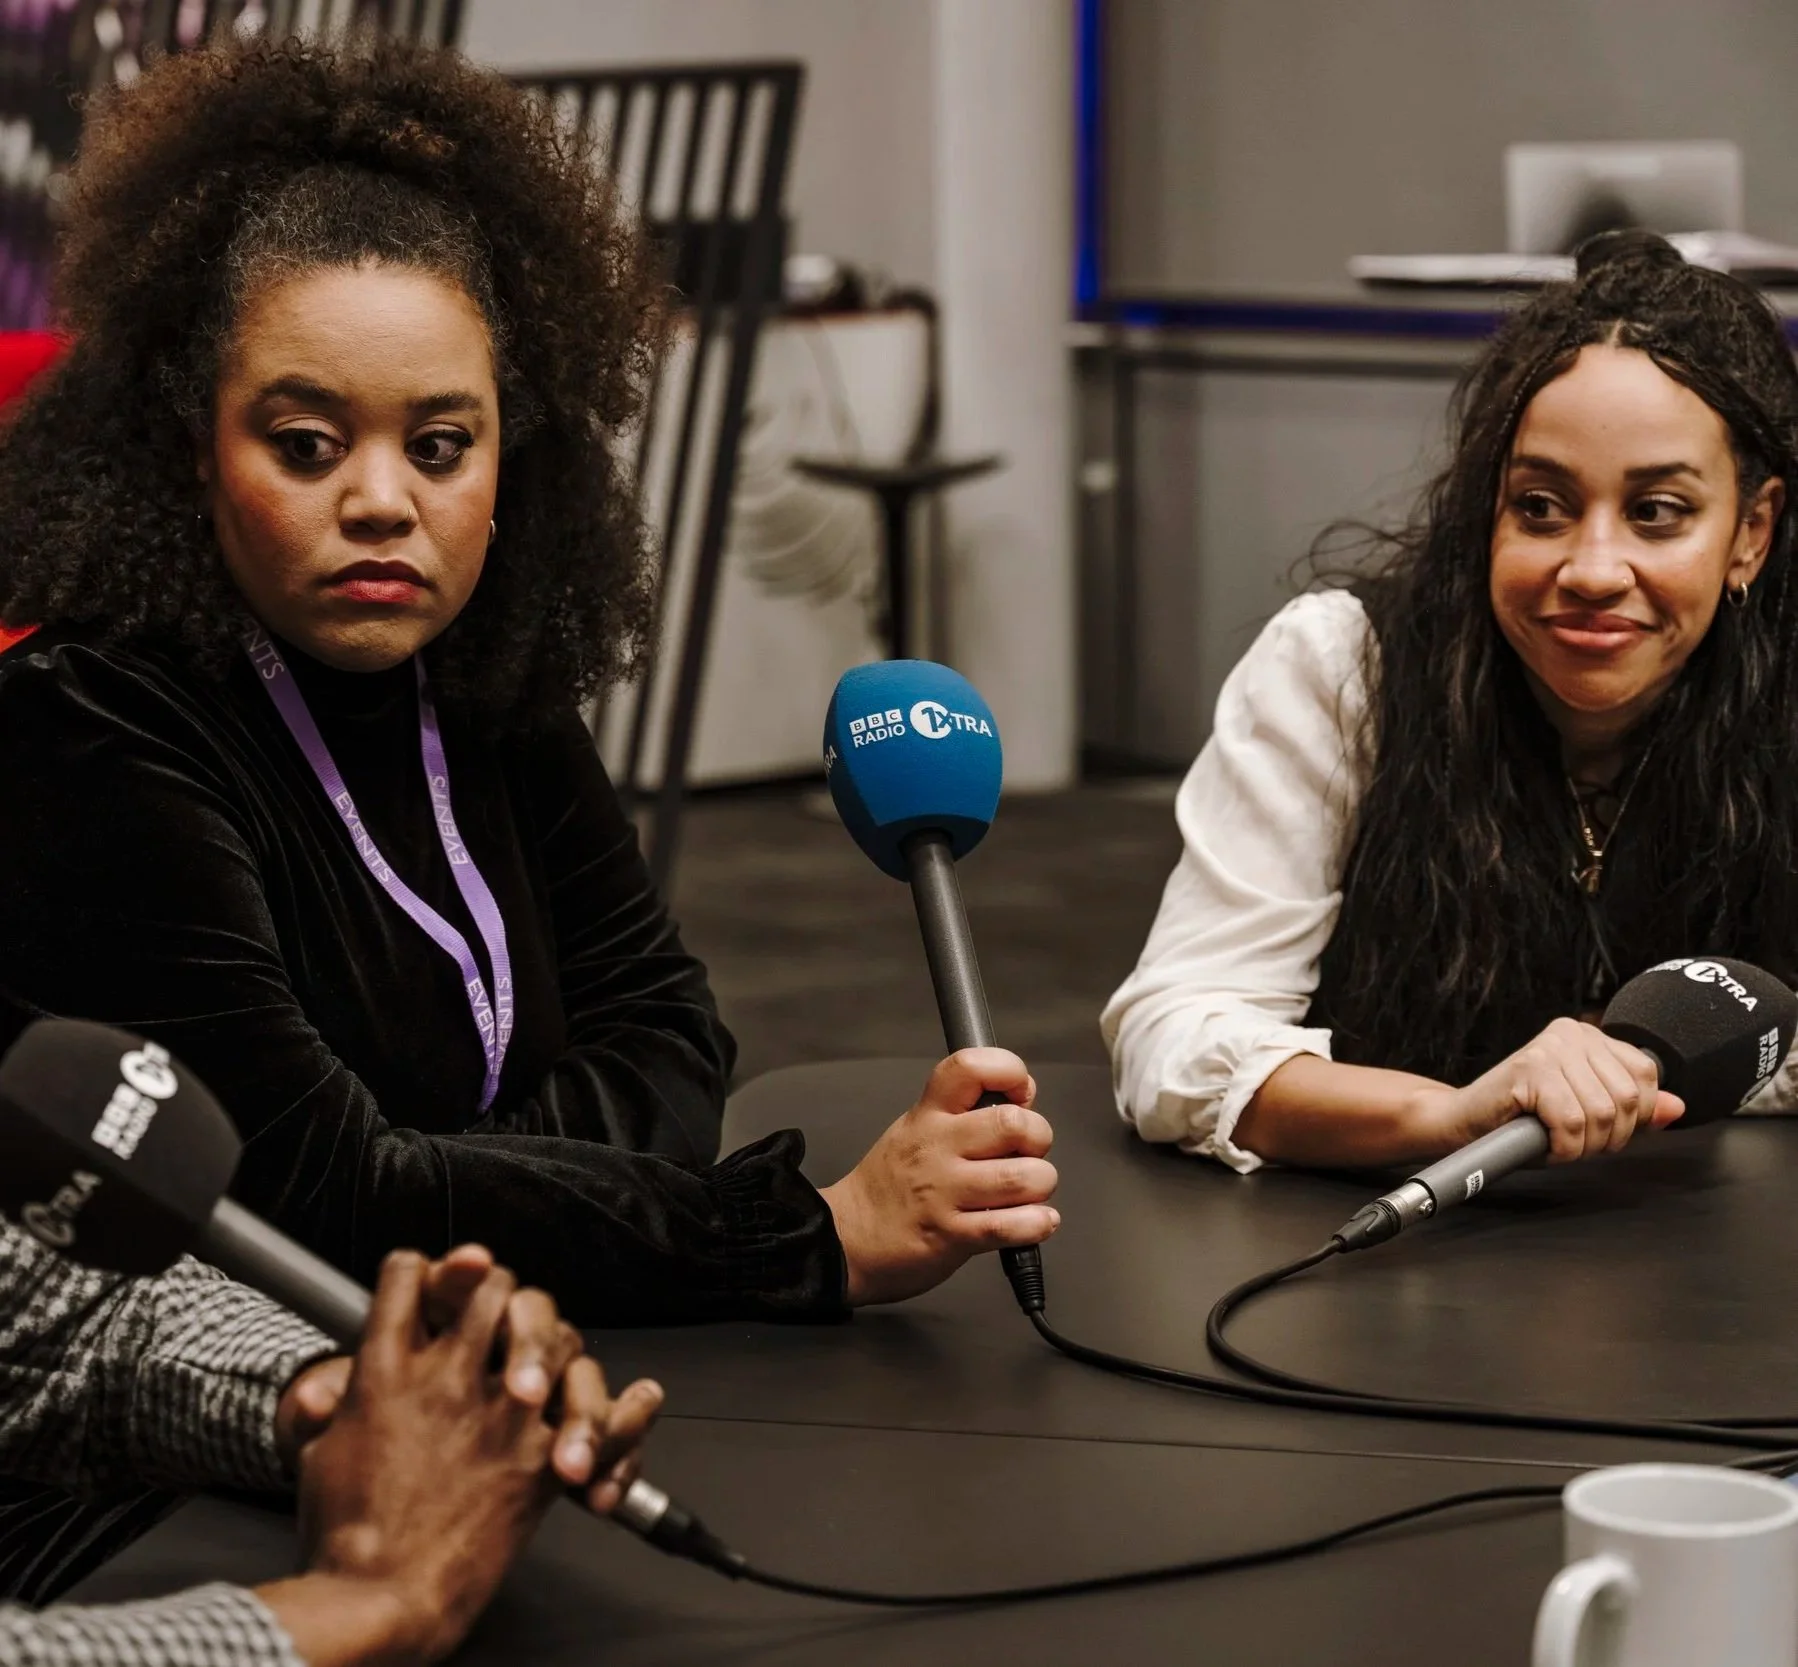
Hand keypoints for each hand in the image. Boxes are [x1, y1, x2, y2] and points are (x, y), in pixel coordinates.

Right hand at [268, 1252, 596, 1664]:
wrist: (379, 1599)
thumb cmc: (347, 1535)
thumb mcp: (316, 1456)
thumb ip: (324, 1406)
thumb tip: (312, 1387)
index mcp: (385, 1372)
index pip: (408, 1278)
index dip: (424, 1270)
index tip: (433, 1278)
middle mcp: (449, 1380)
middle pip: (492, 1288)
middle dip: (497, 1286)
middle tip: (497, 1308)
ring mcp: (501, 1414)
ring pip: (547, 1332)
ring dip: (547, 1337)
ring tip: (536, 1354)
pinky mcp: (539, 1459)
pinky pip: (600, 1417)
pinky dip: (626, 1411)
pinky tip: (642, 1397)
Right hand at [819, 1048, 1059, 1306]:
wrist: (844, 1241)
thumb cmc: (889, 1185)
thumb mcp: (917, 1128)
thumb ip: (967, 1111)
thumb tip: (1023, 1096)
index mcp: (929, 1114)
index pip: (970, 1067)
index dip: (1009, 1071)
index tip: (1020, 1092)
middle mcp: (937, 1147)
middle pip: (1013, 1124)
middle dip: (1038, 1138)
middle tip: (1028, 1153)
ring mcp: (944, 1192)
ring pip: (1022, 1178)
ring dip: (1040, 1185)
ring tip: (1029, 1192)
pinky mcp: (952, 1236)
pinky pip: (1010, 1226)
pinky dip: (1037, 1224)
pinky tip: (1037, 1222)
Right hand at [1412, 1017, 1684, 1163]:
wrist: (1463, 1124)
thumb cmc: (1521, 1120)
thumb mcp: (1587, 1113)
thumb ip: (1632, 1110)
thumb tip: (1676, 1106)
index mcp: (1588, 1036)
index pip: (1645, 1074)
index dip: (1633, 1117)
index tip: (1600, 1130)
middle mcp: (1570, 1033)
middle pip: (1626, 1099)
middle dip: (1607, 1137)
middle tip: (1575, 1141)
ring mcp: (1549, 1048)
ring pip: (1601, 1114)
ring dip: (1582, 1145)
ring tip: (1557, 1141)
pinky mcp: (1529, 1069)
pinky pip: (1571, 1122)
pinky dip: (1562, 1146)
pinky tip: (1544, 1143)